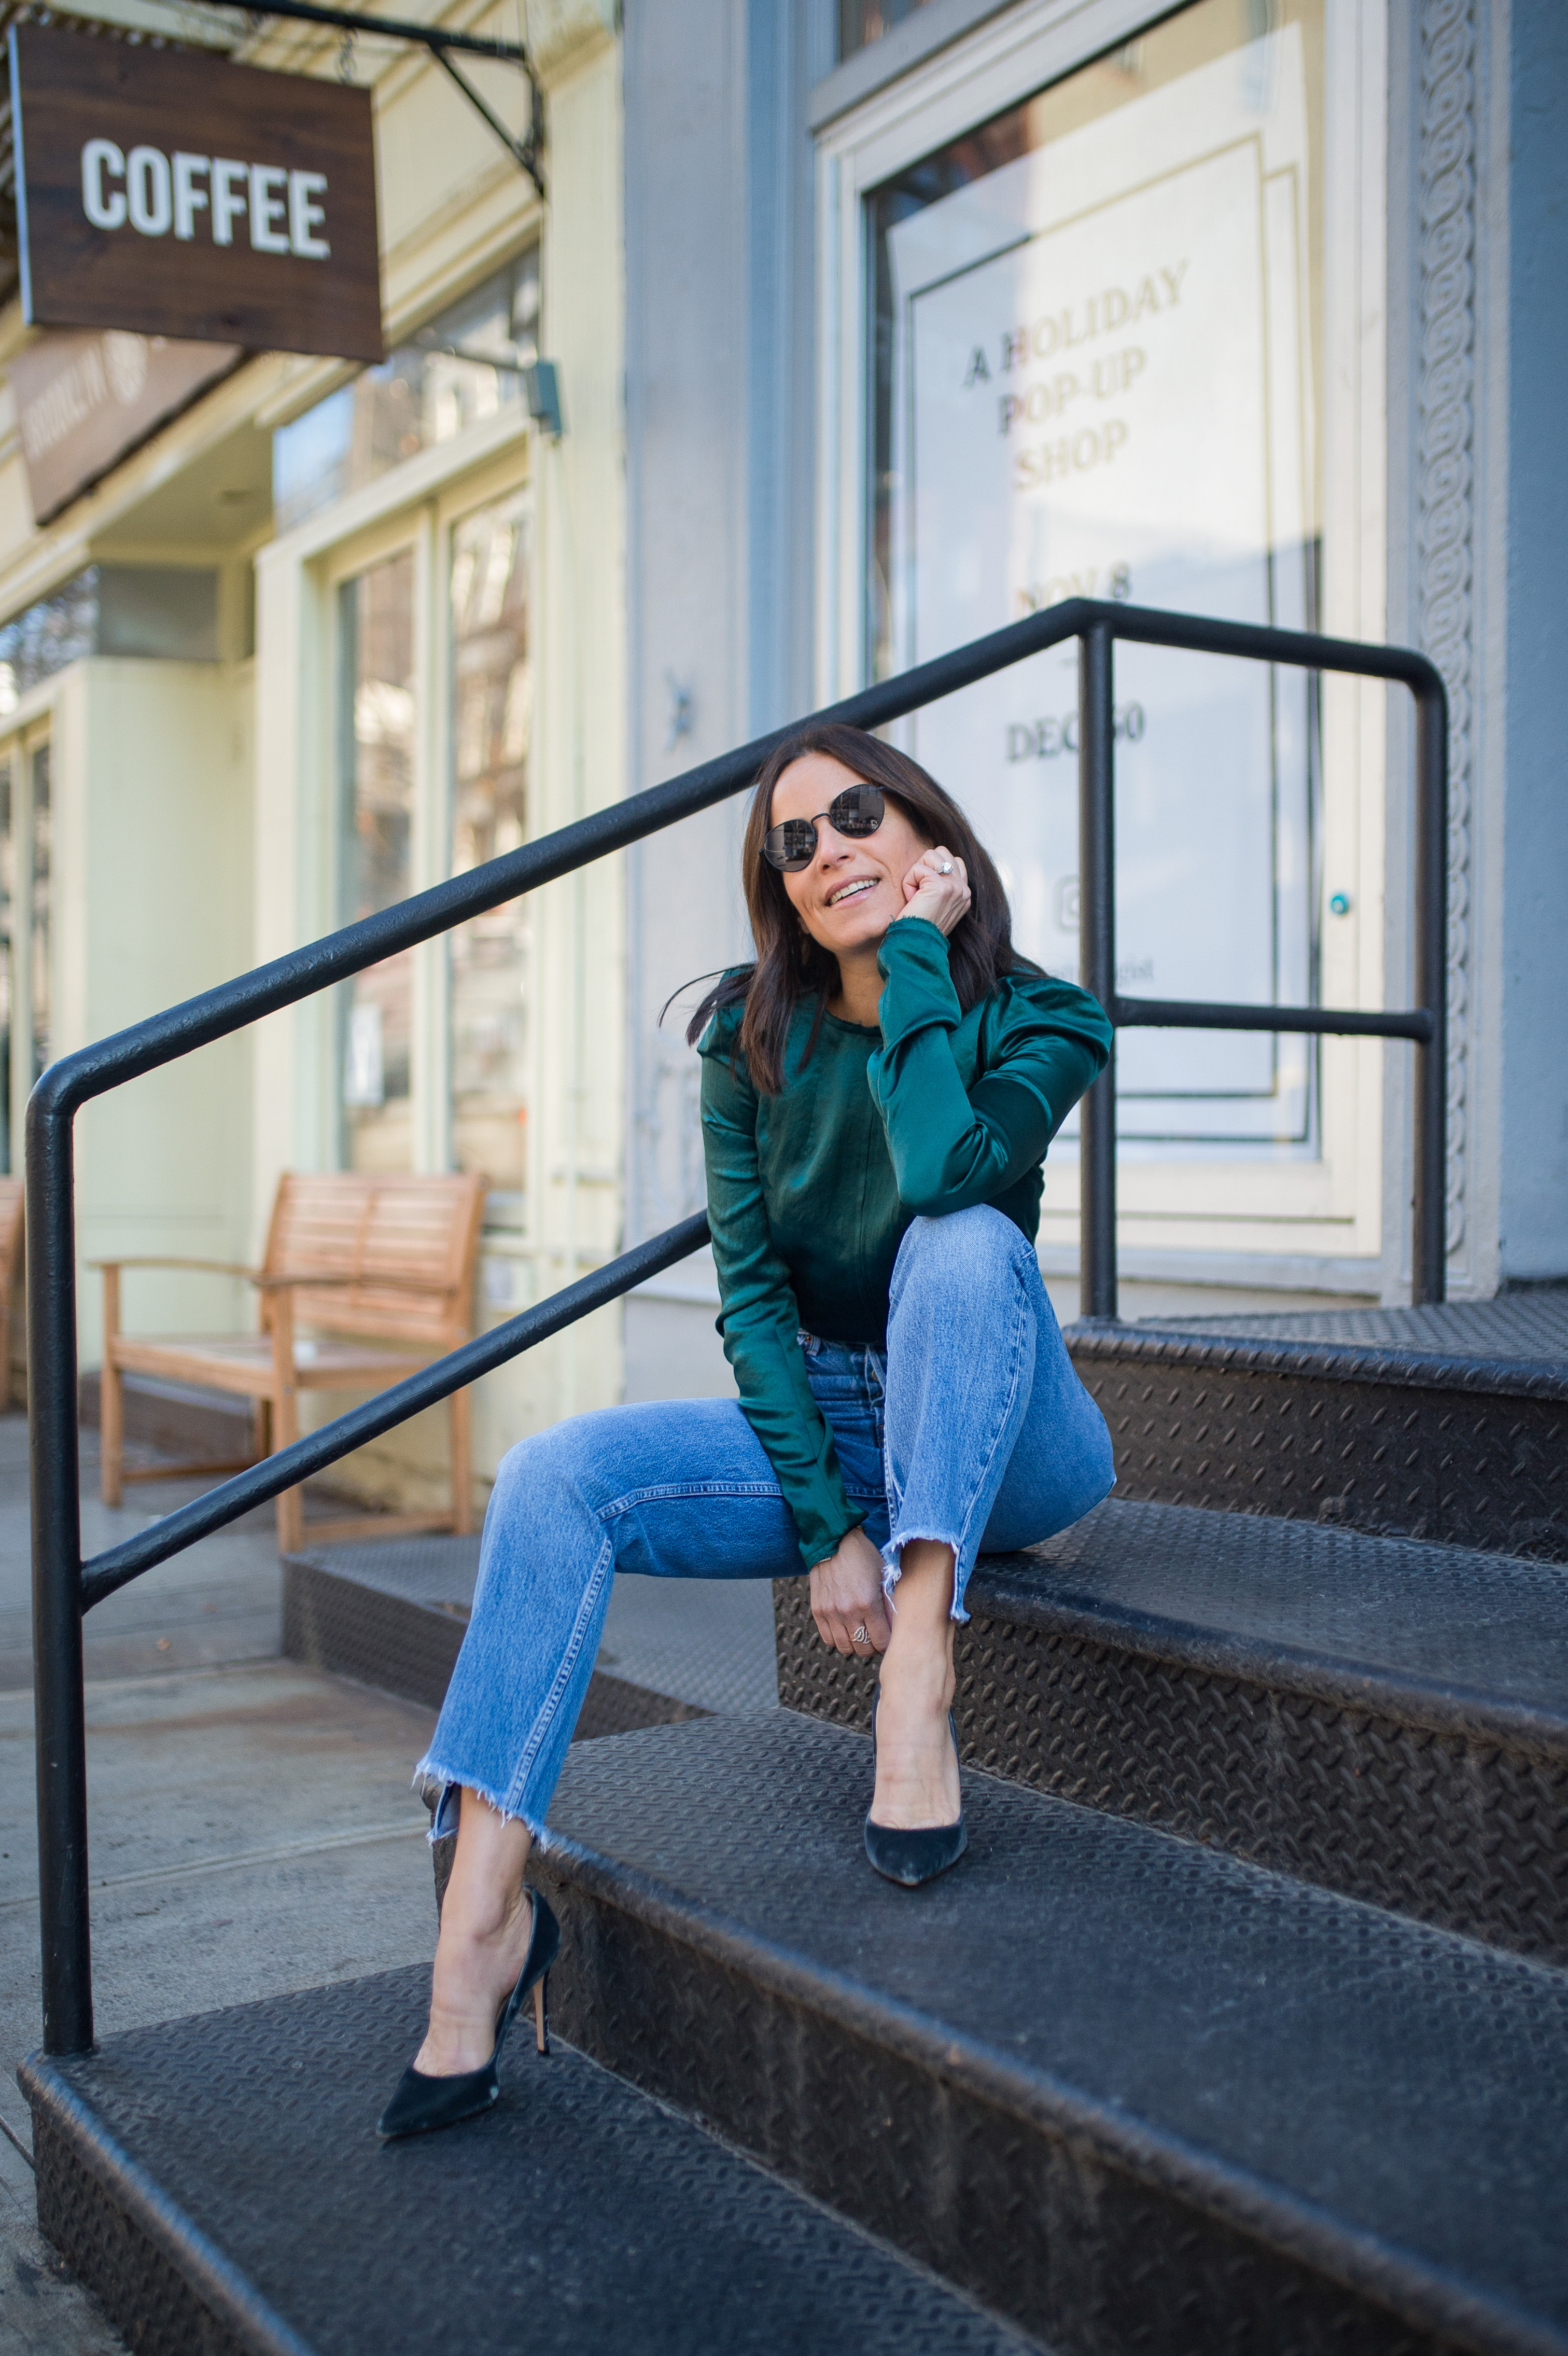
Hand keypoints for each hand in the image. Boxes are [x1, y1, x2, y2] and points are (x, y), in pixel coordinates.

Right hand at [810, 1526, 890, 1657]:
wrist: (833, 1541)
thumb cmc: (863, 1556)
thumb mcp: (883, 1576)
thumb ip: (890, 1603)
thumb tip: (898, 1626)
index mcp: (868, 1603)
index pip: (882, 1642)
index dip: (888, 1642)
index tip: (889, 1636)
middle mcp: (848, 1612)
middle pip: (864, 1649)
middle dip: (873, 1646)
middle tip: (876, 1637)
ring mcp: (831, 1613)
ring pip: (845, 1648)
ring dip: (855, 1645)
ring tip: (861, 1634)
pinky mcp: (818, 1611)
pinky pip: (828, 1639)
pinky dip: (838, 1639)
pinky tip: (845, 1629)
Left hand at [894, 844, 970, 936]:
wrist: (915, 944)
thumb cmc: (918, 927)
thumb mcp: (936, 906)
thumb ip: (941, 886)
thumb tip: (932, 869)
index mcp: (964, 895)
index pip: (953, 861)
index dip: (932, 870)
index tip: (925, 894)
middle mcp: (963, 890)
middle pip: (941, 852)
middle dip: (924, 866)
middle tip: (919, 893)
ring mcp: (955, 887)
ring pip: (930, 854)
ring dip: (916, 873)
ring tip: (916, 896)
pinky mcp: (940, 886)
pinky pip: (918, 868)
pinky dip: (909, 882)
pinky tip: (912, 899)